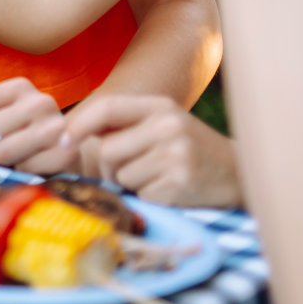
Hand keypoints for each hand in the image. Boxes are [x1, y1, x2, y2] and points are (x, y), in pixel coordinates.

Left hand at [0, 77, 75, 175]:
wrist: (71, 150)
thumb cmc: (25, 134)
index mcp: (18, 87)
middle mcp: (39, 101)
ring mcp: (55, 125)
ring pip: (2, 151)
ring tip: (4, 160)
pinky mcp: (66, 150)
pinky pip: (24, 167)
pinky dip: (18, 171)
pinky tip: (26, 165)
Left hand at [64, 94, 241, 207]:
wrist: (240, 174)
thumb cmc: (191, 150)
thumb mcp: (162, 125)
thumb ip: (124, 124)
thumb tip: (68, 132)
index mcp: (159, 106)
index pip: (106, 107)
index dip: (78, 124)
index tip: (62, 140)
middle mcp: (167, 125)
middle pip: (107, 149)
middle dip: (110, 168)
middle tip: (133, 173)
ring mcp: (175, 153)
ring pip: (121, 175)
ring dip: (131, 184)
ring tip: (158, 179)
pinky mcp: (180, 182)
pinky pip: (140, 193)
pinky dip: (148, 197)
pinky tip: (170, 191)